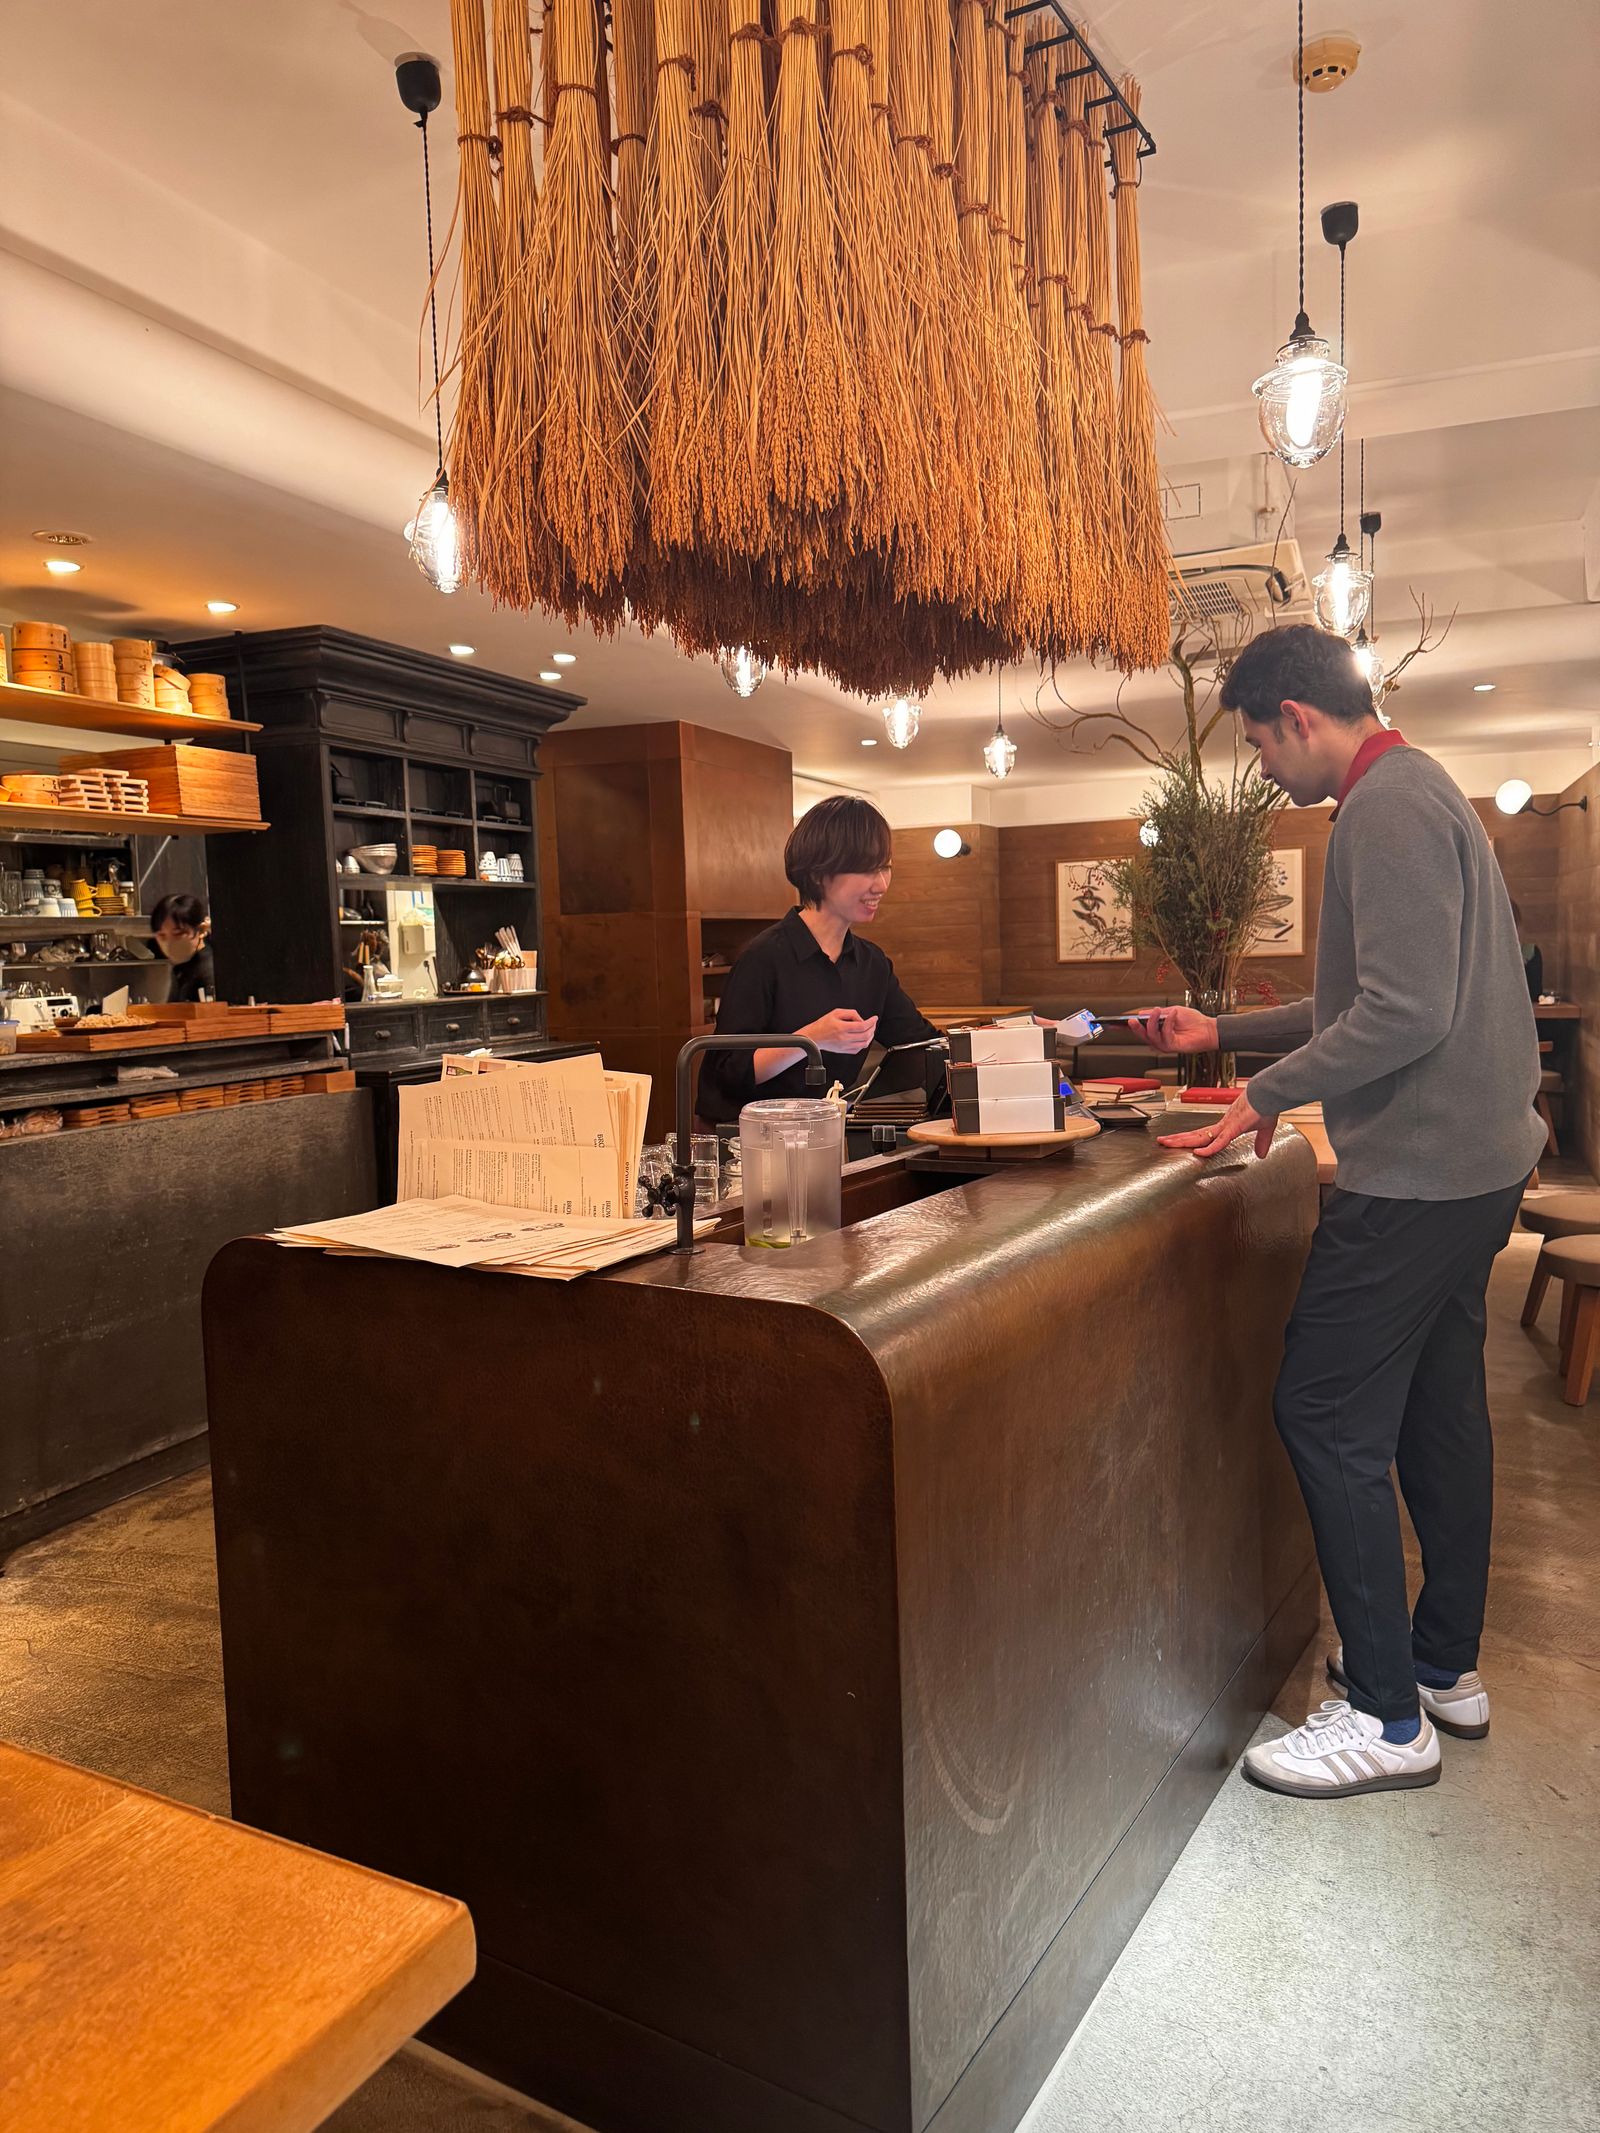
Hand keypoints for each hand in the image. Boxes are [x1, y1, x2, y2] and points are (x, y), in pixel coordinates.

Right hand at [803, 1008, 878, 1054]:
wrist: (814, 1037)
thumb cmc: (823, 1025)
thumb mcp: (836, 1012)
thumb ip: (850, 1013)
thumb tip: (861, 1019)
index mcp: (842, 1027)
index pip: (862, 1026)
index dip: (871, 1022)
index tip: (874, 1018)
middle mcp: (844, 1038)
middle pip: (865, 1035)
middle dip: (872, 1028)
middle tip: (873, 1024)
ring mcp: (844, 1046)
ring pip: (864, 1044)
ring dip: (870, 1037)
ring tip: (870, 1031)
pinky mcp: (844, 1051)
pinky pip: (858, 1050)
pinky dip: (864, 1044)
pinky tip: (863, 1038)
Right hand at [1128, 1005, 1218, 1054]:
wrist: (1208, 1028)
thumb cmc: (1193, 1021)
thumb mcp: (1172, 1011)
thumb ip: (1157, 1013)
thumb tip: (1143, 1013)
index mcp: (1157, 1031)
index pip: (1139, 1029)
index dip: (1124, 1027)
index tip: (1113, 1024)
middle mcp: (1159, 1039)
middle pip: (1142, 1035)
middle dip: (1135, 1028)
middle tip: (1131, 1020)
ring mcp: (1166, 1044)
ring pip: (1152, 1036)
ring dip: (1153, 1022)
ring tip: (1158, 1011)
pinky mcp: (1173, 1047)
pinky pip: (1165, 1035)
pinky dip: (1168, 1023)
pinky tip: (1174, 1014)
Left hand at [1158, 1095, 1276, 1160]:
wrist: (1270, 1092)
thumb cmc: (1266, 1105)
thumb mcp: (1265, 1129)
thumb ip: (1261, 1142)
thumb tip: (1261, 1154)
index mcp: (1227, 1126)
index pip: (1204, 1135)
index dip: (1190, 1139)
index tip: (1178, 1142)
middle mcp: (1222, 1125)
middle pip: (1196, 1135)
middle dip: (1178, 1139)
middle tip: (1162, 1141)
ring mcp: (1227, 1126)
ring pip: (1201, 1137)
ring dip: (1183, 1141)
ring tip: (1166, 1143)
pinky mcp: (1235, 1127)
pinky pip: (1220, 1141)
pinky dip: (1209, 1148)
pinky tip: (1198, 1153)